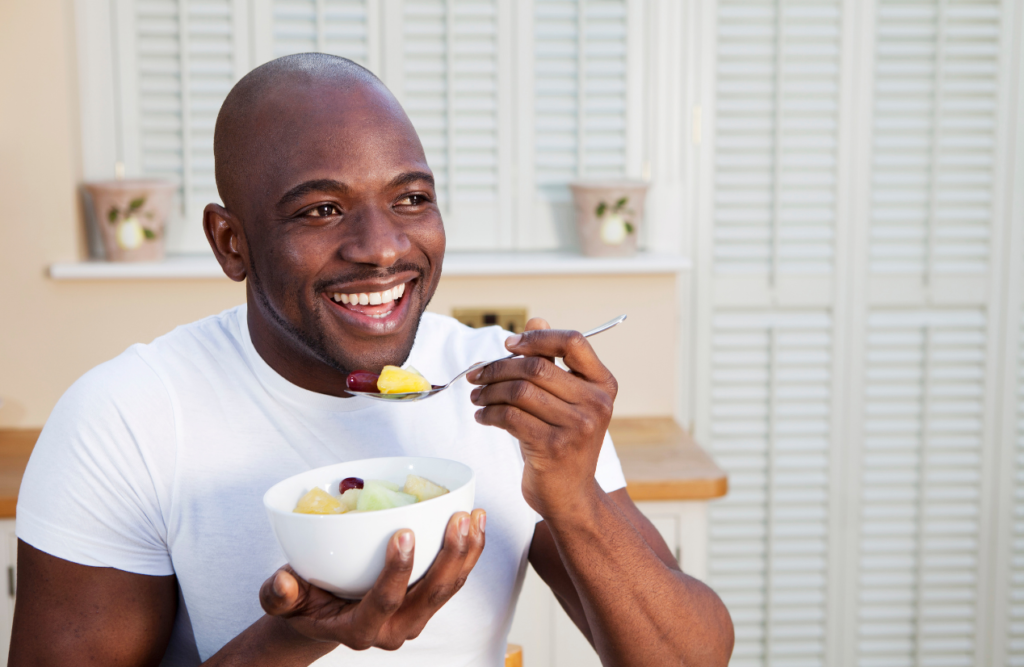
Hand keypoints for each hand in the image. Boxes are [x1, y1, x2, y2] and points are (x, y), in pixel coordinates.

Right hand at [260, 509, 485, 650]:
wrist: (324, 617)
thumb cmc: (304, 602)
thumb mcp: (283, 601)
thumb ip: (279, 594)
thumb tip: (283, 580)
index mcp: (360, 630)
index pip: (384, 602)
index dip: (397, 571)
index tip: (404, 532)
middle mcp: (394, 629)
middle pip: (431, 595)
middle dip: (449, 557)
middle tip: (457, 518)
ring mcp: (416, 618)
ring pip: (450, 588)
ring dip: (467, 552)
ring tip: (473, 515)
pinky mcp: (428, 603)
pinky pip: (454, 580)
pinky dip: (468, 551)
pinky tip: (475, 522)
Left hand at [467, 318, 617, 519]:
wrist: (571, 497)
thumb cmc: (564, 444)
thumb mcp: (566, 401)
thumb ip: (553, 361)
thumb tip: (536, 319)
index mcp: (603, 385)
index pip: (574, 341)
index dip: (537, 337)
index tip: (509, 344)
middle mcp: (596, 403)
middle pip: (537, 366)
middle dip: (498, 367)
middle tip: (477, 375)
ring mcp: (578, 427)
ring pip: (519, 391)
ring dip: (489, 391)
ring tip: (477, 397)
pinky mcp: (553, 448)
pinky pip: (510, 417)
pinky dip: (489, 414)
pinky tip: (483, 417)